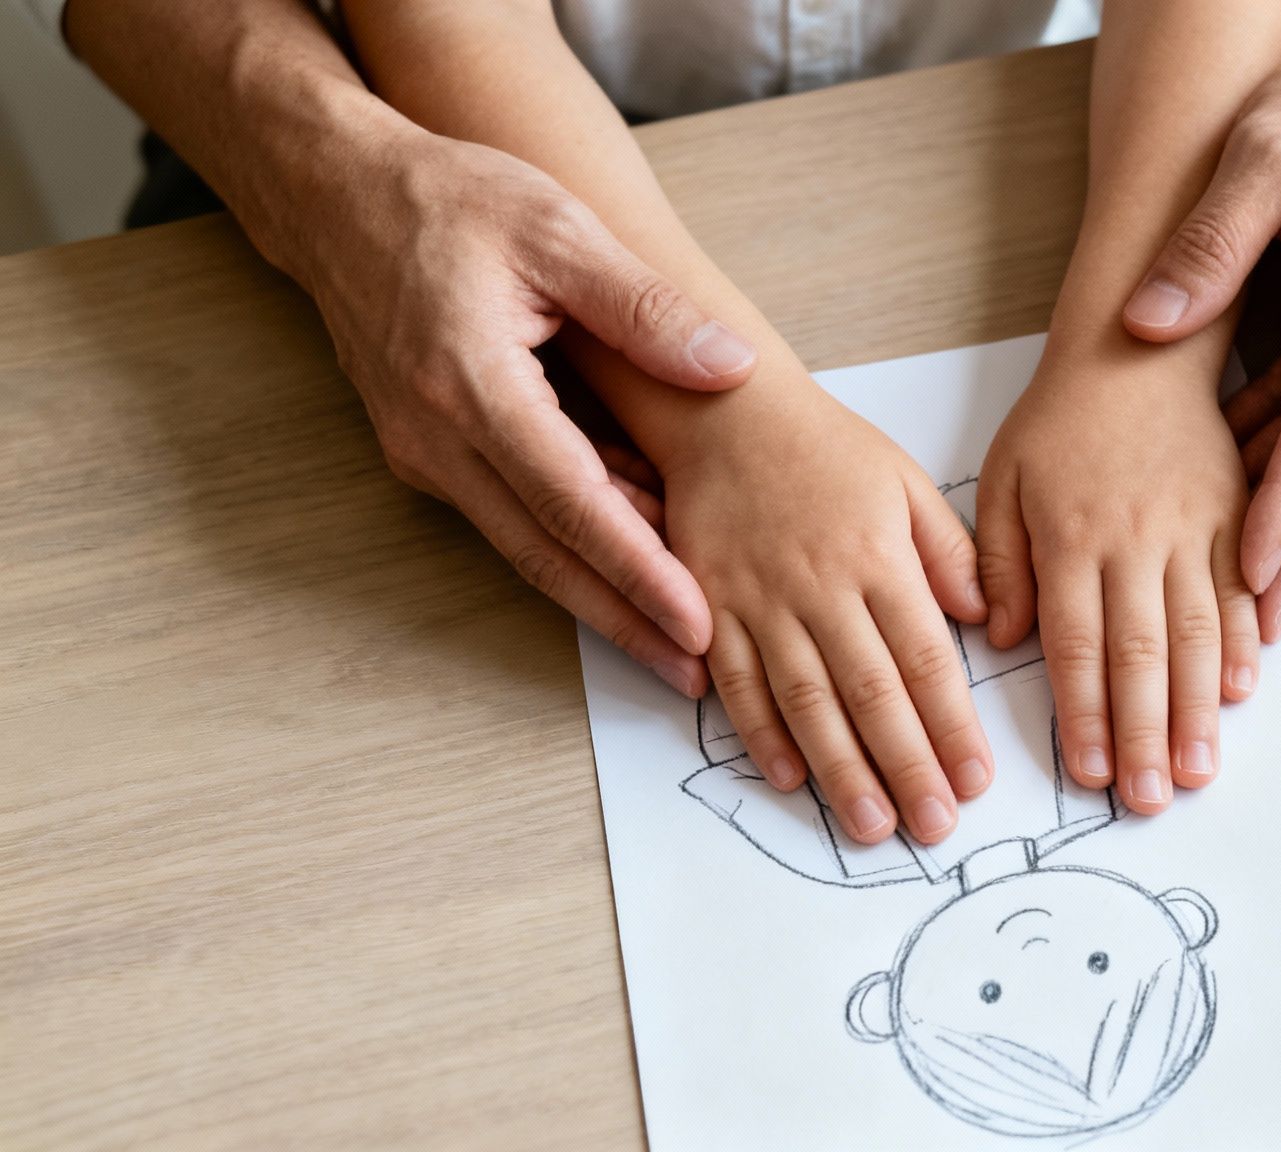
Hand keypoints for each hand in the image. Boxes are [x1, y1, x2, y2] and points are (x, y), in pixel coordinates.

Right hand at [295, 128, 759, 695]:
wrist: (337, 196)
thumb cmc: (447, 200)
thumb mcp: (558, 228)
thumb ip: (644, 306)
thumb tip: (728, 365)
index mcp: (470, 385)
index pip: (570, 503)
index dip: (636, 569)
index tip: (693, 621)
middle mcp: (436, 436)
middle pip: (544, 553)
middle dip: (623, 619)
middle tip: (695, 670)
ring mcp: (424, 452)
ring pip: (524, 545)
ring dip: (598, 596)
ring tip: (675, 642)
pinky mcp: (428, 453)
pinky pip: (509, 513)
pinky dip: (570, 542)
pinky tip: (635, 559)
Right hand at [643, 378, 994, 846]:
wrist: (724, 412)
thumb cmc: (824, 449)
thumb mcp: (905, 482)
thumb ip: (948, 553)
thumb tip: (987, 620)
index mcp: (878, 557)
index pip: (926, 659)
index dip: (952, 726)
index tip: (976, 780)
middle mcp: (821, 586)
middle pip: (872, 692)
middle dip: (907, 766)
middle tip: (934, 826)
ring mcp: (759, 600)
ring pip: (807, 700)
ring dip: (841, 769)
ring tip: (871, 825)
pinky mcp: (708, 607)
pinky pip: (737, 682)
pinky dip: (762, 735)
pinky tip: (791, 779)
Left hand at [977, 347, 1258, 814]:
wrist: (1137, 349)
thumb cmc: (1060, 421)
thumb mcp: (1004, 477)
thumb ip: (999, 559)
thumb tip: (1005, 637)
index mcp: (1072, 535)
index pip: (1076, 641)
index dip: (1085, 712)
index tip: (1089, 771)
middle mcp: (1135, 539)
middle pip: (1140, 652)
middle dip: (1143, 733)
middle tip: (1146, 800)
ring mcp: (1192, 529)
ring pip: (1196, 632)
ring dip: (1196, 709)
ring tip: (1195, 772)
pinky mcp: (1234, 515)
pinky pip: (1242, 586)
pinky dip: (1244, 642)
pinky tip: (1242, 692)